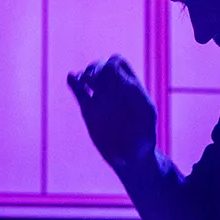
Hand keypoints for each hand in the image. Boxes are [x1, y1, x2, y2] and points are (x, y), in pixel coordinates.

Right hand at [67, 55, 156, 169]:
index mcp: (130, 87)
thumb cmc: (144, 139)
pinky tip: (73, 80)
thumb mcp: (146, 119)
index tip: (111, 83)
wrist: (131, 157)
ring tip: (85, 84)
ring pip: (90, 74)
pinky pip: (78, 89)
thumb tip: (129, 86)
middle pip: (102, 64)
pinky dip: (73, 81)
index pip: (117, 62)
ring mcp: (102, 98)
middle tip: (94, 82)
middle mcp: (115, 90)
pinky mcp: (89, 109)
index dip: (110, 66)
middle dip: (96, 68)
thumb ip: (139, 101)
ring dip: (85, 74)